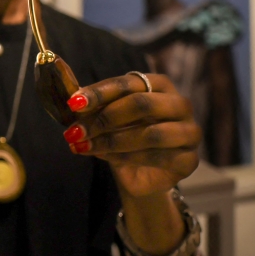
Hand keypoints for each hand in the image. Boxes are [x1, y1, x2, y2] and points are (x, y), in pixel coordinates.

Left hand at [62, 73, 200, 197]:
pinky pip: (156, 158)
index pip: (127, 83)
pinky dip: (125, 158)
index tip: (73, 103)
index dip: (99, 92)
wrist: (139, 172)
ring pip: (150, 134)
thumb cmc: (121, 133)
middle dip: (104, 118)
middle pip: (142, 104)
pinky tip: (105, 157)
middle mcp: (179, 104)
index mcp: (158, 84)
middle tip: (76, 131)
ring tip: (84, 146)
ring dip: (111, 141)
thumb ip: (88, 102)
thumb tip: (64, 91)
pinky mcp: (190, 161)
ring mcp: (190, 132)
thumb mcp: (102, 115)